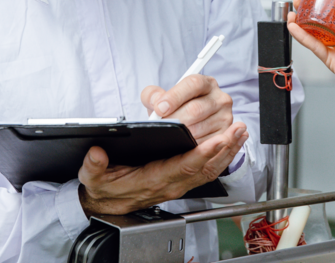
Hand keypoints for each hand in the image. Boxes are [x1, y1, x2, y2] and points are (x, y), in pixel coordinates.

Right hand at [78, 122, 247, 215]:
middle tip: (237, 129)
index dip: (202, 153)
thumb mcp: (93, 177)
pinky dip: (223, 157)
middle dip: (223, 148)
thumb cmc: (106, 188)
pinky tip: (231, 143)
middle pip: (203, 167)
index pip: (182, 166)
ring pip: (209, 169)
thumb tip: (96, 153)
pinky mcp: (182, 181)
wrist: (108, 205)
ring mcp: (179, 184)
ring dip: (228, 151)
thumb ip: (93, 166)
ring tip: (240, 131)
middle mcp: (170, 183)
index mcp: (152, 179)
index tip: (217, 139)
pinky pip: (207, 171)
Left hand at [141, 75, 233, 144]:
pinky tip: (181, 144)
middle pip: (195, 109)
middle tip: (162, 125)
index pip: (193, 84)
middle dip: (174, 119)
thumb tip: (156, 102)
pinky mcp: (224, 135)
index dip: (175, 96)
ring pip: (199, 128)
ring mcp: (225, 117)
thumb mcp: (162, 98)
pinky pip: (205, 144)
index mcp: (206, 83)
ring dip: (181, 134)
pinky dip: (189, 146)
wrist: (188, 124)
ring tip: (170, 135)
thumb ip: (153, 95)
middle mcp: (220, 98)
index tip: (160, 108)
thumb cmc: (175, 109)